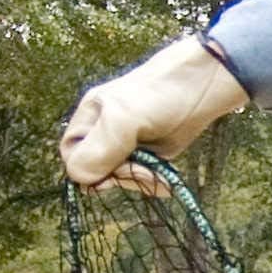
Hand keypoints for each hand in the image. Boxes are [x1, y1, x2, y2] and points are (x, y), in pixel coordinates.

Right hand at [60, 37, 246, 194]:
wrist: (199, 89)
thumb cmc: (157, 95)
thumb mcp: (124, 119)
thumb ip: (101, 148)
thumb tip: (80, 178)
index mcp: (87, 121)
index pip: (72, 158)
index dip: (89, 172)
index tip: (113, 176)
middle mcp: (103, 135)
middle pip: (97, 174)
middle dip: (120, 178)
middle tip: (144, 171)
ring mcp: (126, 146)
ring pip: (121, 180)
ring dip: (139, 182)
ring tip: (157, 173)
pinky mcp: (148, 156)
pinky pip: (141, 180)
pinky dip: (152, 183)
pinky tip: (165, 182)